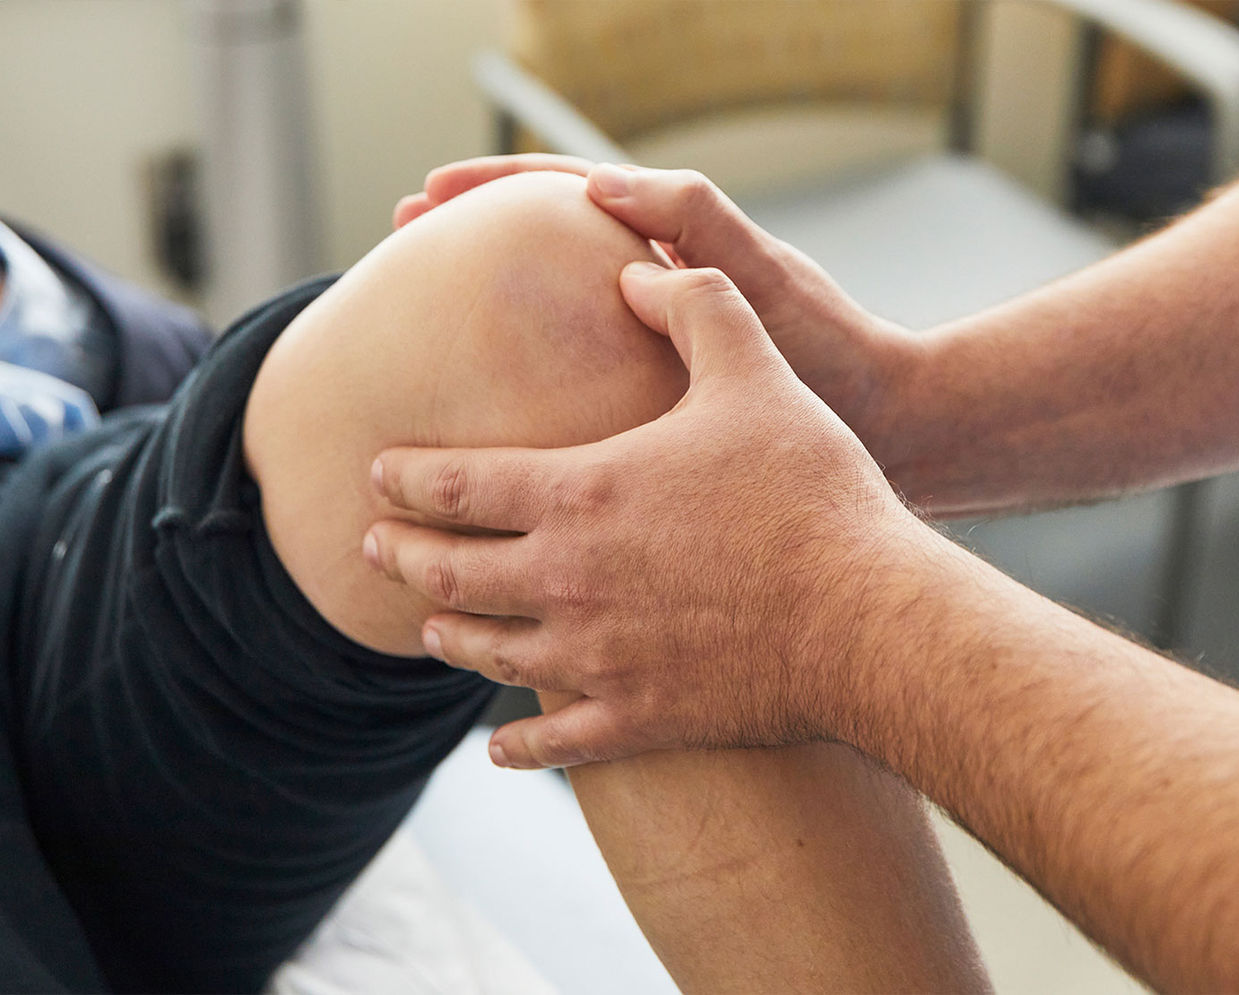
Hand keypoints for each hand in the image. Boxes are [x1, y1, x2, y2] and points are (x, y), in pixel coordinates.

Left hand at [364, 262, 916, 767]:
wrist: (865, 616)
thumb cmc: (810, 491)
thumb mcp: (754, 373)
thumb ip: (693, 307)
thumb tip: (633, 273)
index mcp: (580, 494)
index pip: (457, 485)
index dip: (406, 477)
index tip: (379, 473)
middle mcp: (566, 580)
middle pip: (450, 573)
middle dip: (402, 555)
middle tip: (374, 545)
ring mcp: (596, 657)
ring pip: (488, 653)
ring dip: (448, 635)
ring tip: (429, 626)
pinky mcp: (638, 718)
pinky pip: (554, 744)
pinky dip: (518, 748)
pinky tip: (499, 751)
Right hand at [395, 155, 920, 444]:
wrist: (893, 433)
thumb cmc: (837, 355)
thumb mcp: (769, 282)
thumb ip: (696, 221)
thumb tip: (602, 181)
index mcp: (675, 244)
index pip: (567, 192)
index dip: (493, 189)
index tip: (426, 198)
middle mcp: (656, 288)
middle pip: (544, 247)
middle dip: (473, 240)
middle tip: (402, 246)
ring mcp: (652, 345)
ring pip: (553, 313)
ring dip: (491, 310)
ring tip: (425, 326)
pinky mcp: (659, 400)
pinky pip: (575, 380)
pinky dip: (528, 385)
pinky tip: (489, 421)